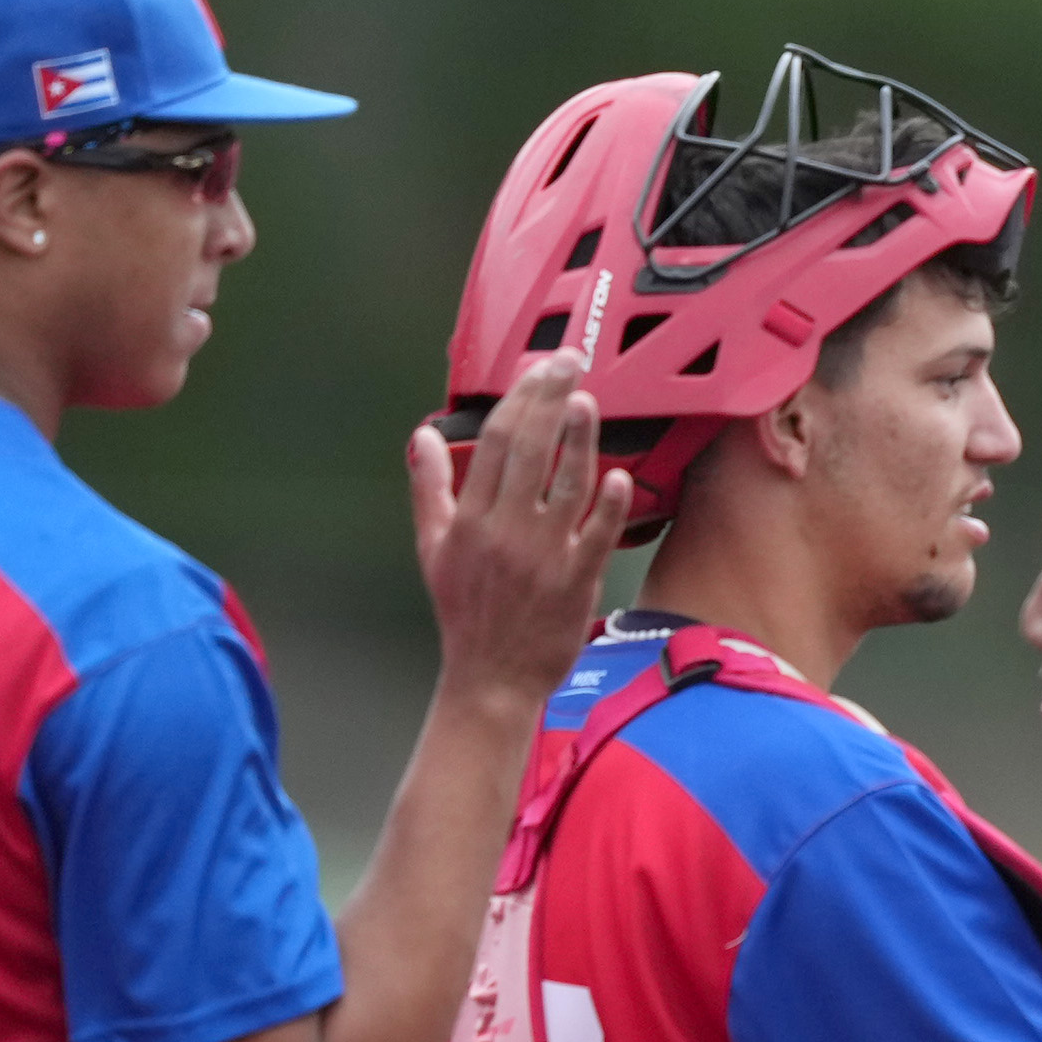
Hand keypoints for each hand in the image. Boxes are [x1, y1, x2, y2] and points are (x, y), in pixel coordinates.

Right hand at [407, 351, 637, 702]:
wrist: (491, 678)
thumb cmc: (465, 612)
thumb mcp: (433, 547)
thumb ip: (430, 487)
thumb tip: (422, 437)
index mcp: (472, 519)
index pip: (497, 442)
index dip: (521, 398)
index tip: (538, 369)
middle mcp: (507, 532)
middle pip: (532, 450)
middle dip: (551, 399)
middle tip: (569, 363)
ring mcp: (544, 557)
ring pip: (567, 485)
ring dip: (580, 439)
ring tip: (589, 401)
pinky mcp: (576, 583)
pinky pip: (596, 536)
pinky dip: (610, 505)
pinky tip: (619, 474)